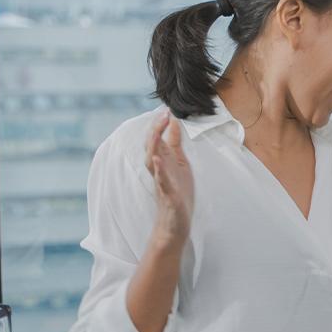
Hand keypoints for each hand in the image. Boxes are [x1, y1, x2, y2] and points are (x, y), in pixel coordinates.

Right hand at [146, 113, 193, 241]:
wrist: (176, 223)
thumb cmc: (177, 192)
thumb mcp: (179, 163)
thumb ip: (174, 144)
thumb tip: (173, 122)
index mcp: (162, 162)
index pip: (157, 140)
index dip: (160, 124)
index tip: (167, 109)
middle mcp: (158, 170)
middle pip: (152, 147)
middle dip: (156, 130)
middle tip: (163, 114)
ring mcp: (162, 183)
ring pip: (152, 163)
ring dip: (154, 147)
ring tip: (156, 133)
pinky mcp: (168, 196)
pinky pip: (162, 182)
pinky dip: (159, 171)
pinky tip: (158, 160)